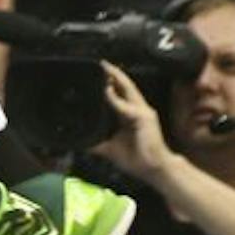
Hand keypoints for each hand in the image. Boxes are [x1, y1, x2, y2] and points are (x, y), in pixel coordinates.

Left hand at [91, 62, 173, 182]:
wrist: (154, 171)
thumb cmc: (136, 160)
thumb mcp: (110, 148)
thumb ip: (97, 142)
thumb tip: (80, 141)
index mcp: (129, 115)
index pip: (119, 93)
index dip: (109, 82)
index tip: (95, 73)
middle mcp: (137, 110)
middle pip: (125, 86)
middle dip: (113, 74)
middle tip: (101, 63)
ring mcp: (143, 112)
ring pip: (129, 89)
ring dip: (117, 78)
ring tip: (105, 67)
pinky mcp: (145, 118)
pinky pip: (127, 106)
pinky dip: (115, 98)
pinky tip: (106, 91)